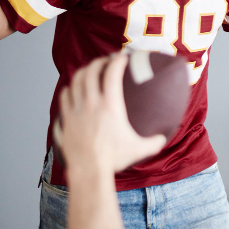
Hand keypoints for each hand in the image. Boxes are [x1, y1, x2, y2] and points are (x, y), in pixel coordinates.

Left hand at [57, 54, 166, 176]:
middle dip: (98, 62)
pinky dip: (70, 88)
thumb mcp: (140, 149)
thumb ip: (154, 141)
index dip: (117, 61)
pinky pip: (64, 96)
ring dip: (83, 72)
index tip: (123, 57)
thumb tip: (164, 137)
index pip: (111, 74)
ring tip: (90, 71)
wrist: (89, 171)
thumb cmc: (114, 159)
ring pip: (75, 81)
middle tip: (106, 61)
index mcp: (110, 106)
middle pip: (90, 71)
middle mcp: (91, 104)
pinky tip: (74, 90)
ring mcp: (76, 111)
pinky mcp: (66, 120)